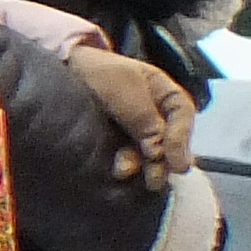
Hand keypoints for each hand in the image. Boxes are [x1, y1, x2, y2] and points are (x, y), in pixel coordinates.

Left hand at [64, 43, 196, 179]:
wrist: (67, 69)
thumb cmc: (100, 73)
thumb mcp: (127, 89)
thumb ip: (145, 120)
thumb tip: (158, 154)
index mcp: (167, 95)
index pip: (183, 117)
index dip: (180, 140)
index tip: (176, 163)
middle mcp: (158, 116)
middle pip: (168, 142)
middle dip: (160, 161)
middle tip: (154, 180)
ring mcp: (139, 131)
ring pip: (148, 153)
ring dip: (140, 165)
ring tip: (124, 172)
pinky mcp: (120, 142)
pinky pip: (129, 156)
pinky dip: (126, 164)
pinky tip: (118, 172)